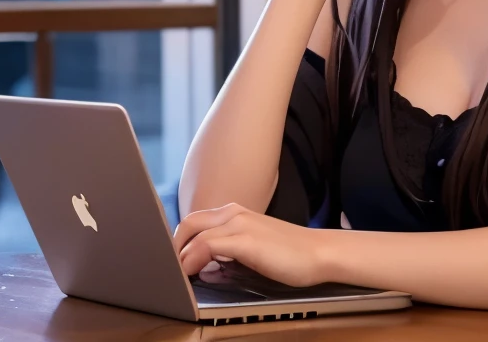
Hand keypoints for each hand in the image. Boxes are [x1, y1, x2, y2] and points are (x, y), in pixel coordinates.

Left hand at [173, 203, 330, 288]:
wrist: (320, 254)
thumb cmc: (290, 256)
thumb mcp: (252, 251)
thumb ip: (227, 254)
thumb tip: (204, 269)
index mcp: (235, 214)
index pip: (195, 221)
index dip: (179, 240)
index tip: (172, 259)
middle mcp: (234, 213)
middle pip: (188, 222)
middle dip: (173, 245)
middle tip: (168, 268)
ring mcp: (240, 224)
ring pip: (194, 232)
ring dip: (179, 254)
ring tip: (175, 273)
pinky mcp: (246, 239)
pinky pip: (207, 245)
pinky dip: (193, 258)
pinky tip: (191, 272)